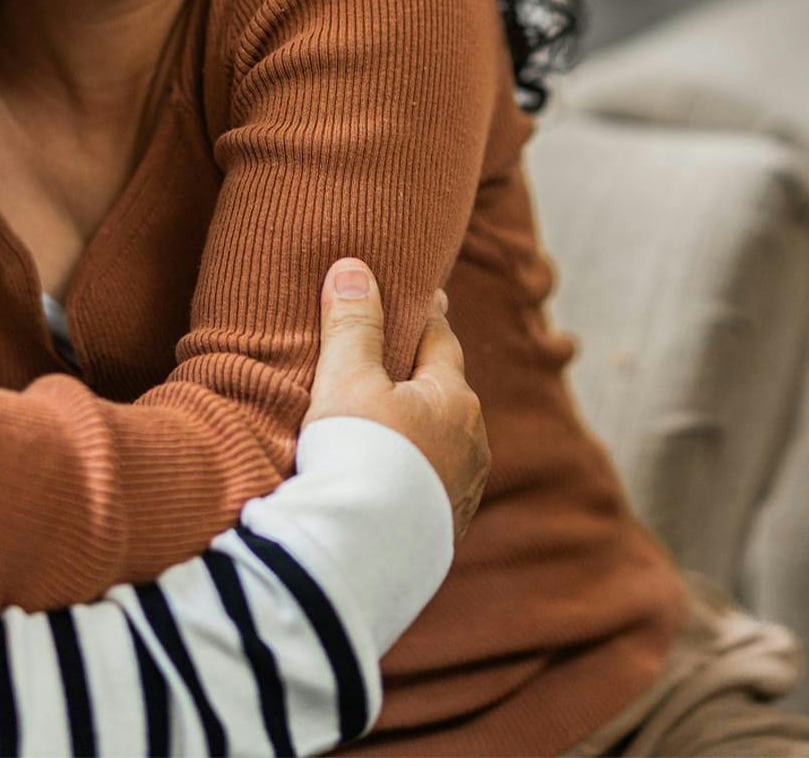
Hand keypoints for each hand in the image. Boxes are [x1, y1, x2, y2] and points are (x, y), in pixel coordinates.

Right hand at [304, 258, 489, 539]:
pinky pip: (431, 484)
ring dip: (420, 429)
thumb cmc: (357, 452)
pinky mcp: (443, 530)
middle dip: (423, 376)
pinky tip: (390, 478)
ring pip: (443, 442)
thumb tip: (353, 266)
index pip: (441, 339)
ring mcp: (462, 490)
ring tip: (390, 424)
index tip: (424, 297)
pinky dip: (412, 472)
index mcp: (454, 397)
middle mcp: (472, 442)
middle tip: (397, 360)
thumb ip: (352, 321)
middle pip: (445, 393)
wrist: (364, 552)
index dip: (426, 315)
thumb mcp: (347, 376)